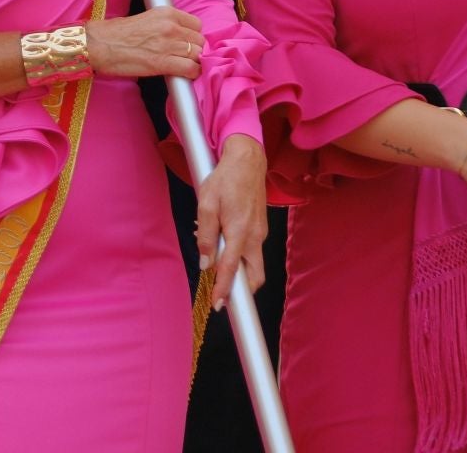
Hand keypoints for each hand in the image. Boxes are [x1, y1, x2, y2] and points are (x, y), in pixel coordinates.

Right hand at [85, 7, 203, 79]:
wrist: (98, 45)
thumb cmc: (115, 33)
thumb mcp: (145, 19)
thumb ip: (165, 25)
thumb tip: (178, 36)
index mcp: (166, 13)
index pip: (196, 24)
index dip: (193, 36)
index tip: (187, 43)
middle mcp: (170, 26)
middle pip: (199, 40)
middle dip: (194, 50)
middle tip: (184, 57)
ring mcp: (168, 44)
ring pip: (198, 55)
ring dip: (193, 62)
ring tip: (183, 67)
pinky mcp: (163, 63)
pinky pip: (191, 69)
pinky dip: (191, 74)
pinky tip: (184, 75)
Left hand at [196, 135, 267, 311]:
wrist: (247, 161)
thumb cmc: (225, 179)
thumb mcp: (206, 204)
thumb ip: (206, 235)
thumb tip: (205, 262)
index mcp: (240, 232)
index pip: (231, 269)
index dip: (224, 290)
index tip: (219, 305)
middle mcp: (255, 237)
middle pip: (254, 276)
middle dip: (242, 290)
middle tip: (224, 296)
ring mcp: (260, 233)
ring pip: (253, 263)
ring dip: (239, 271)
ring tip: (217, 266)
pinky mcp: (260, 228)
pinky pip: (252, 250)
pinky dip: (241, 256)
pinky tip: (224, 244)